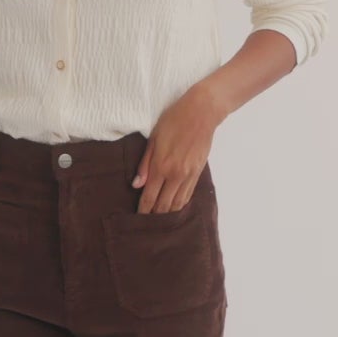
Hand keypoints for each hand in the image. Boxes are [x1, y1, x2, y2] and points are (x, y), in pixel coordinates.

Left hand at [131, 80, 227, 212]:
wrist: (201, 112)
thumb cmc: (173, 121)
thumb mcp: (153, 139)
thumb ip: (144, 164)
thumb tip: (136, 184)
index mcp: (161, 166)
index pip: (149, 197)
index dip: (143, 210)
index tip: (137, 218)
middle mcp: (175, 175)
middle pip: (163, 205)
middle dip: (154, 216)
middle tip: (146, 224)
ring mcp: (189, 175)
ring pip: (177, 203)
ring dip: (168, 213)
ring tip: (160, 219)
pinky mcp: (198, 173)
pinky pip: (188, 195)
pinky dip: (180, 204)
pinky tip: (174, 207)